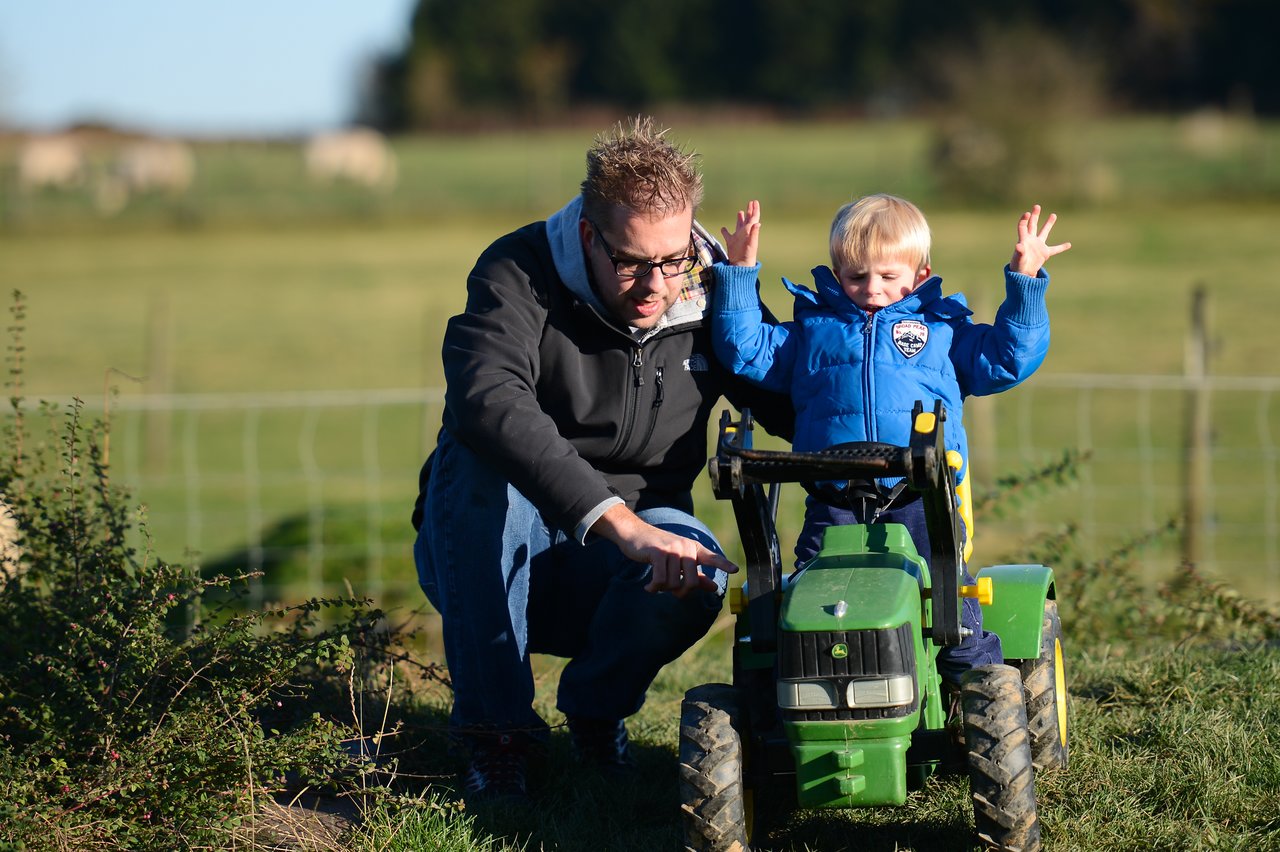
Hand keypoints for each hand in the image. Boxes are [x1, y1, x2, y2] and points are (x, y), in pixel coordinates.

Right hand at [593, 504, 737, 598]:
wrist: (634, 534)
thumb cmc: (658, 550)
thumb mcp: (678, 560)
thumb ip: (696, 575)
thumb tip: (714, 587)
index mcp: (693, 548)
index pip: (711, 557)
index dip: (723, 564)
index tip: (735, 569)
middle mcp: (685, 547)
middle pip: (691, 582)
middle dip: (680, 592)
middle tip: (670, 591)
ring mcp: (672, 549)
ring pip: (674, 583)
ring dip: (663, 589)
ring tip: (656, 584)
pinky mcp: (658, 552)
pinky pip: (660, 580)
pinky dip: (654, 588)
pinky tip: (648, 587)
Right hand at [720, 199, 761, 266]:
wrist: (740, 265)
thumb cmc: (748, 255)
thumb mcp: (752, 243)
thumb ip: (754, 233)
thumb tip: (757, 223)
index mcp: (750, 231)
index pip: (753, 218)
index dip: (755, 209)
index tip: (754, 201)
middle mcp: (744, 233)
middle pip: (748, 219)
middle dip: (749, 211)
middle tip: (750, 203)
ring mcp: (737, 237)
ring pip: (739, 225)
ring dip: (740, 218)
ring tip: (740, 212)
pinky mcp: (731, 242)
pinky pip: (727, 235)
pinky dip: (725, 231)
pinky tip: (723, 228)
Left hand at [1011, 204, 1071, 275]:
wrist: (1023, 274)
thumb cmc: (1018, 266)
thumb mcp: (1018, 259)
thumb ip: (1019, 252)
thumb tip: (1018, 246)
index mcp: (1023, 240)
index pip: (1023, 226)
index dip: (1024, 220)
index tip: (1027, 213)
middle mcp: (1031, 240)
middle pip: (1032, 225)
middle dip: (1034, 215)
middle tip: (1037, 206)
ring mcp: (1038, 245)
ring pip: (1044, 232)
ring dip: (1048, 224)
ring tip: (1053, 215)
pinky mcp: (1044, 253)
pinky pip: (1055, 249)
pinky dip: (1061, 247)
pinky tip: (1069, 244)